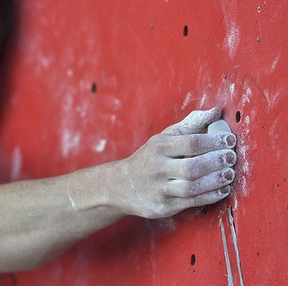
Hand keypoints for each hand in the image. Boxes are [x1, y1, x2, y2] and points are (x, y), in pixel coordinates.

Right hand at [117, 108, 236, 218]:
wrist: (122, 185)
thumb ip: (190, 124)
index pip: (191, 143)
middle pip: (193, 167)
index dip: (214, 141)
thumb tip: (216, 112)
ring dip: (216, 181)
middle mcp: (157, 168)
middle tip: (231, 158)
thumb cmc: (149, 158)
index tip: (230, 140)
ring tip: (229, 174)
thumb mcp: (164, 137)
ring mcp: (159, 189)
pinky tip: (222, 189)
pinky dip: (211, 196)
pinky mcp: (163, 206)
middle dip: (217, 162)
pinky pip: (192, 202)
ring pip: (193, 187)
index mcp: (158, 147)